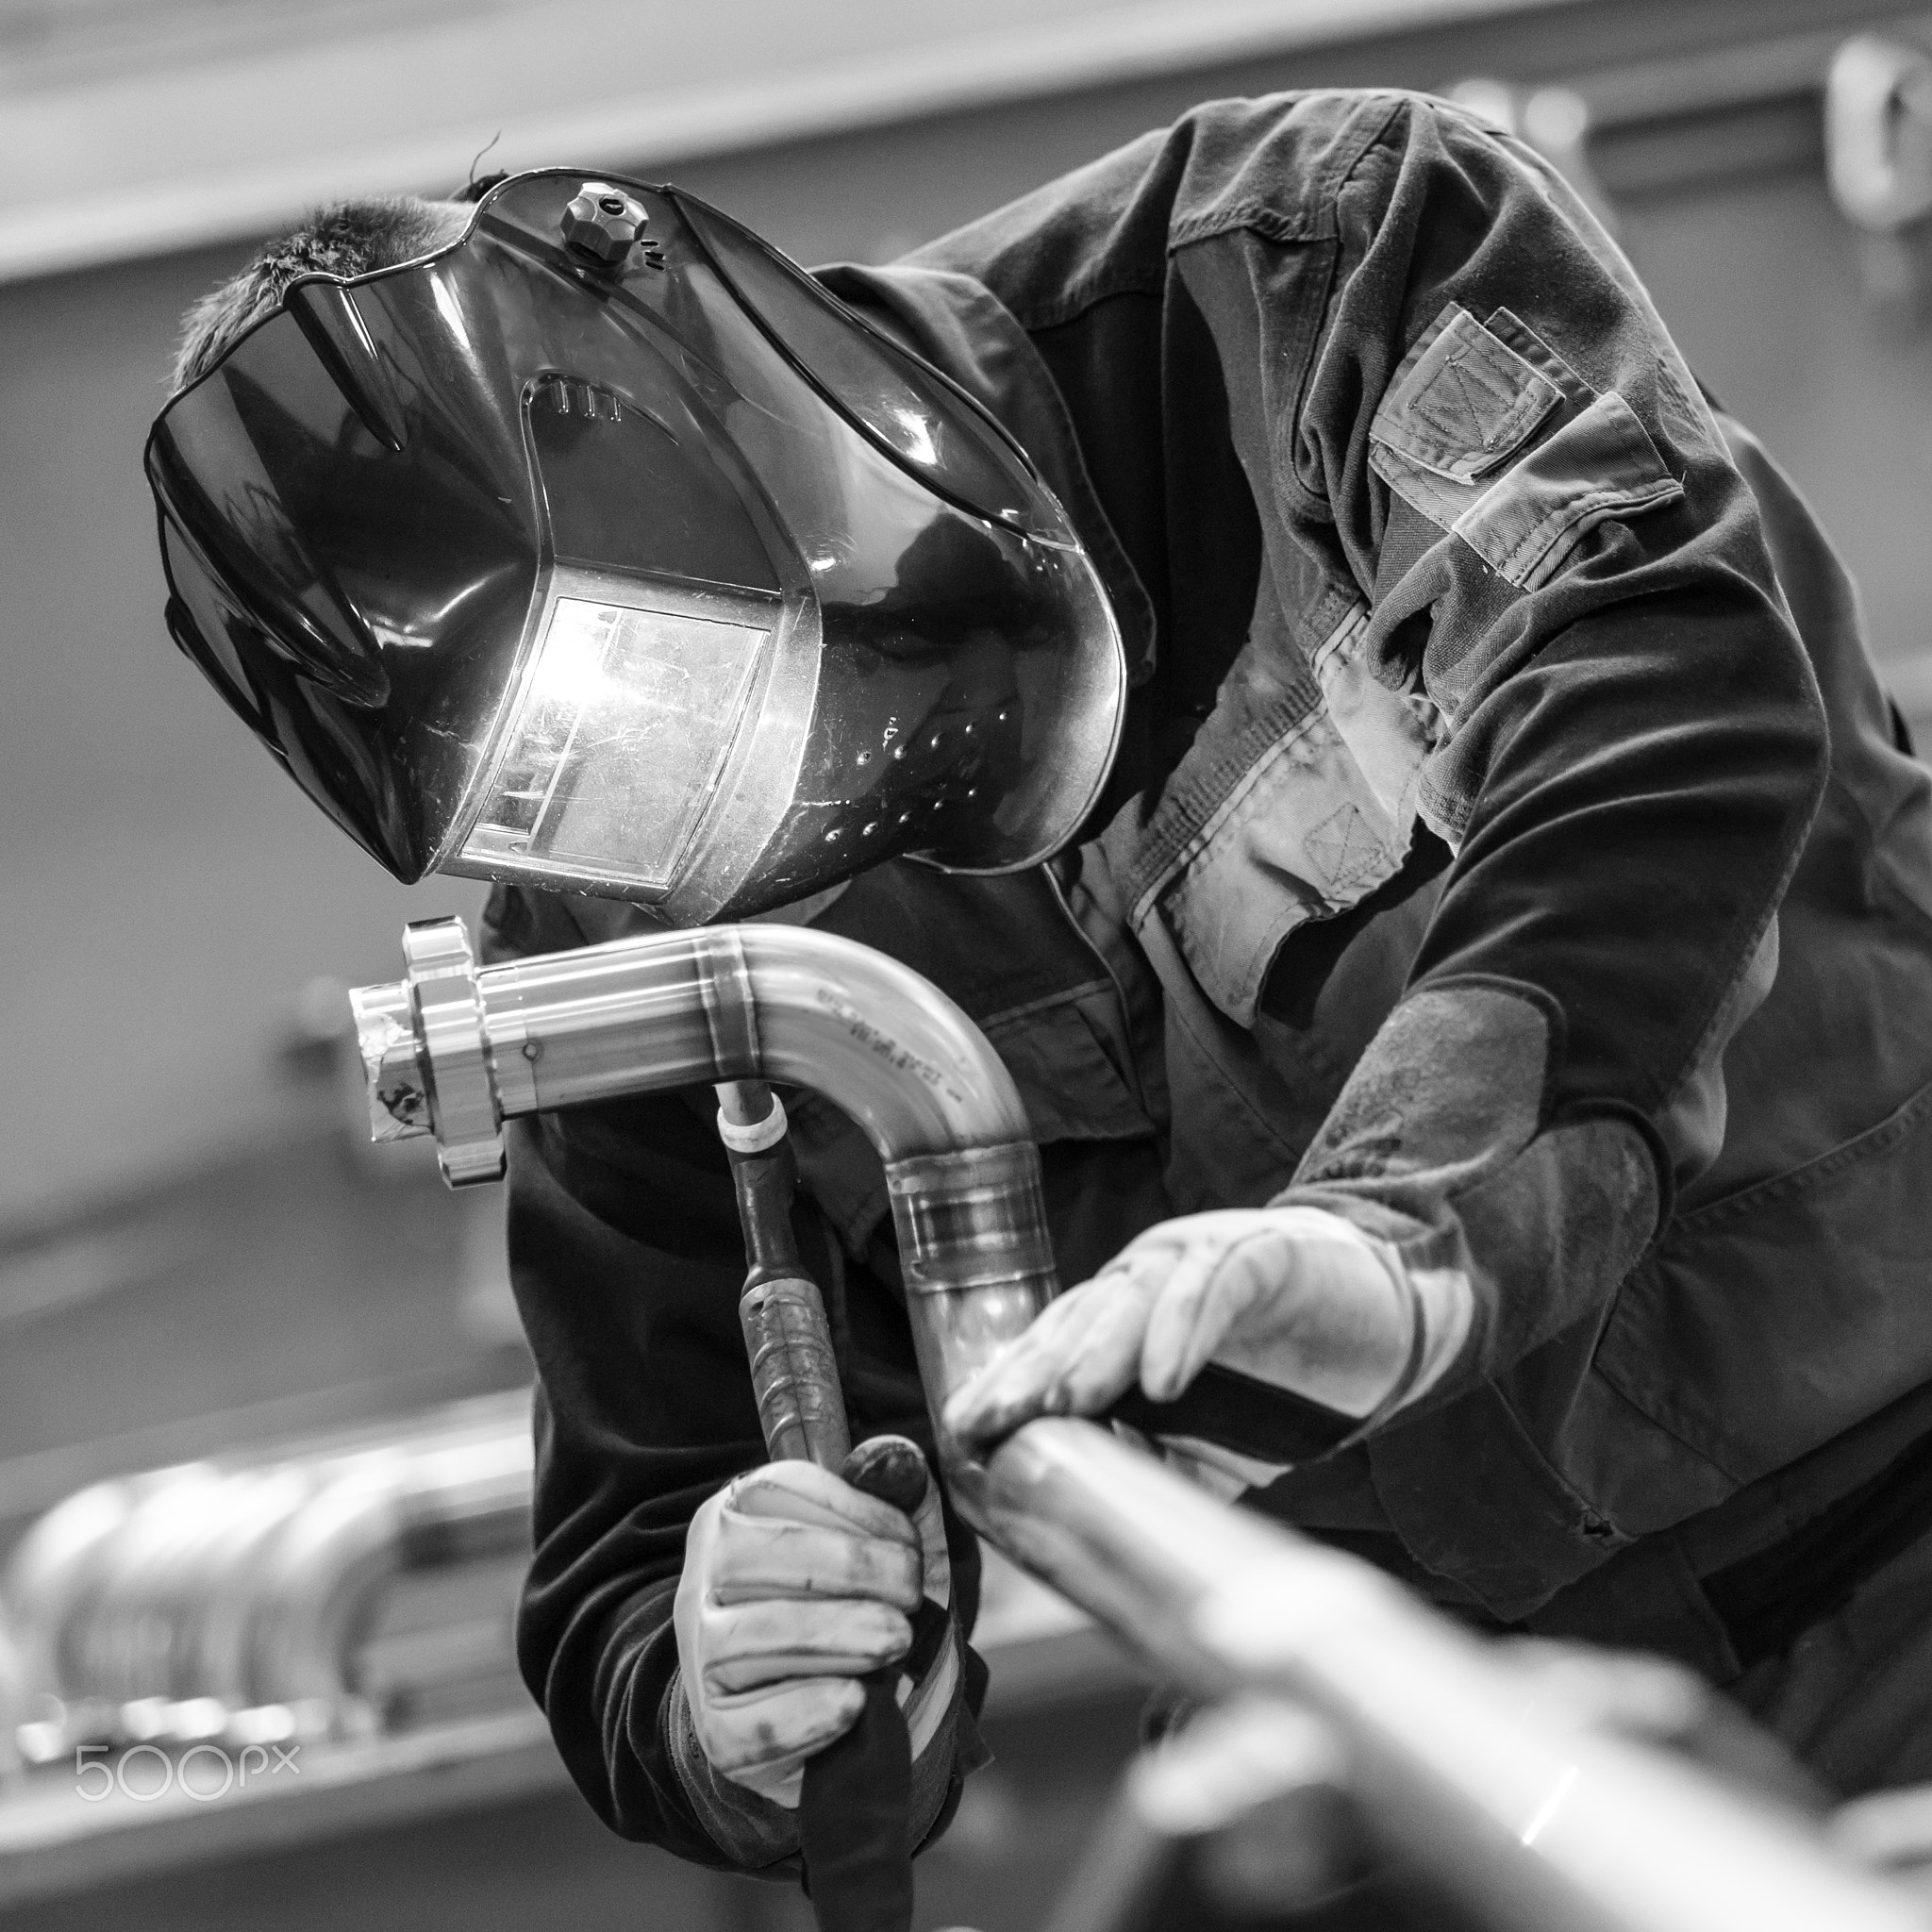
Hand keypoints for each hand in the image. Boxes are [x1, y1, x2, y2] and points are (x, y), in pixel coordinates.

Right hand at [674, 1458, 949, 1807]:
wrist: (804, 1703)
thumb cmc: (845, 1605)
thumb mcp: (872, 1544)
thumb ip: (891, 1501)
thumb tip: (900, 1461)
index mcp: (735, 1516)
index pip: (775, 1491)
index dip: (851, 1509)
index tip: (909, 1542)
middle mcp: (703, 1582)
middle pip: (750, 1558)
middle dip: (846, 1569)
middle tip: (910, 1594)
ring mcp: (701, 1660)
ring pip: (742, 1642)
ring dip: (833, 1637)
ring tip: (895, 1641)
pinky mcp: (717, 1734)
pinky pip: (746, 1728)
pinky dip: (806, 1714)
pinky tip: (854, 1702)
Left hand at [944, 1206, 1429, 1443]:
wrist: (1394, 1314)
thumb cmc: (1291, 1379)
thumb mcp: (1216, 1443)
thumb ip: (1162, 1472)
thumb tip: (1103, 1536)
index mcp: (1126, 1319)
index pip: (1051, 1350)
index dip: (1007, 1388)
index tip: (963, 1437)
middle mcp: (1149, 1280)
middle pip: (1075, 1323)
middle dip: (1028, 1375)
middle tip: (987, 1422)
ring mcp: (1203, 1262)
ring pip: (1133, 1299)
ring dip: (1097, 1352)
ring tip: (1065, 1401)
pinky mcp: (1263, 1257)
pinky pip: (1215, 1288)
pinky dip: (1188, 1331)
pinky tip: (1167, 1379)